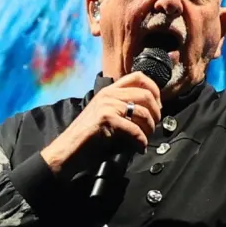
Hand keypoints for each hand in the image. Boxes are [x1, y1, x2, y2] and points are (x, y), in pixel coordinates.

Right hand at [39, 71, 162, 173]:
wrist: (68, 149)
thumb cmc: (88, 137)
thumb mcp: (106, 115)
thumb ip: (123, 108)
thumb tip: (149, 113)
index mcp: (109, 90)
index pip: (138, 77)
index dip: (154, 89)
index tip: (157, 106)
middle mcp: (109, 93)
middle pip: (146, 94)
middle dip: (156, 112)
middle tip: (154, 125)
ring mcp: (107, 104)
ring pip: (143, 112)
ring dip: (150, 128)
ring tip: (145, 138)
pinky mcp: (106, 118)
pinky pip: (134, 129)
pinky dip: (141, 140)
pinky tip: (139, 147)